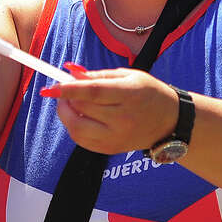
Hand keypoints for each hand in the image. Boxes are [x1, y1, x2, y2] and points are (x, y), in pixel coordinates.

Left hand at [40, 67, 179, 154]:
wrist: (171, 122)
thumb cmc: (148, 92)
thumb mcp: (128, 75)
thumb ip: (97, 75)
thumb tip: (69, 72)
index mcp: (130, 95)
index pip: (94, 93)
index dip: (69, 89)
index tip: (50, 87)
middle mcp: (124, 119)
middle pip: (82, 109)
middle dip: (65, 98)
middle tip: (62, 89)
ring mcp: (117, 138)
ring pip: (78, 129)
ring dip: (66, 114)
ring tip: (69, 102)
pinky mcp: (111, 150)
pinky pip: (82, 141)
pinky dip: (73, 127)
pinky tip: (78, 116)